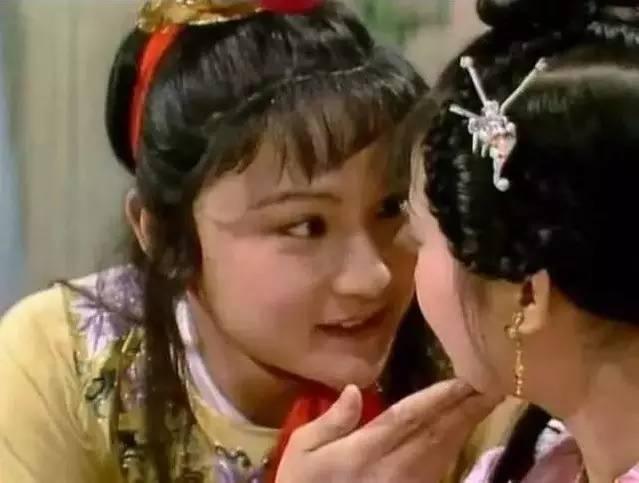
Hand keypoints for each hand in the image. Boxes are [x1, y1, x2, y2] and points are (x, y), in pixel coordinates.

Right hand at [275, 379, 500, 482]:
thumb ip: (331, 421)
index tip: (463, 378)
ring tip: (486, 400)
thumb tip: (355, 388)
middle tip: (491, 382)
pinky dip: (456, 446)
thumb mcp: (301, 450)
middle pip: (435, 433)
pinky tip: (465, 431)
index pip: (407, 418)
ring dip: (467, 424)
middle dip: (465, 407)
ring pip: (443, 451)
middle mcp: (392, 468)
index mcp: (364, 451)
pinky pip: (439, 468)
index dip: (437, 398)